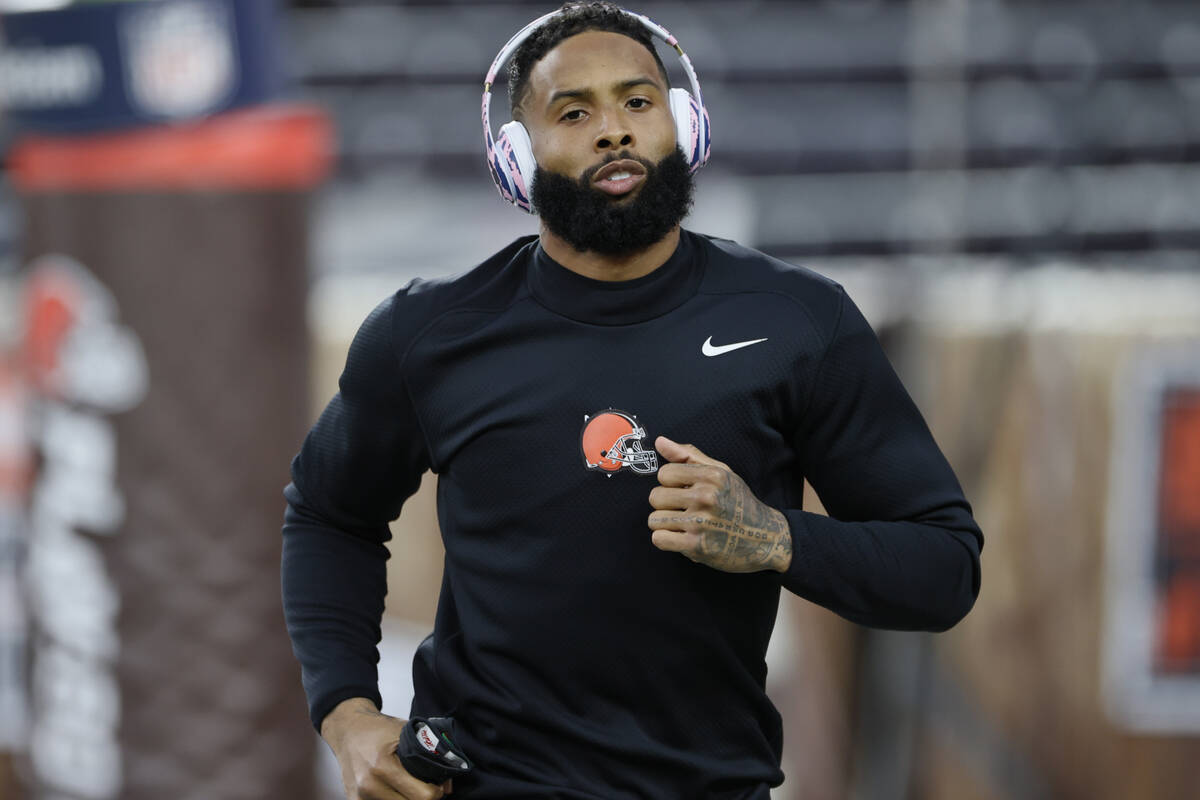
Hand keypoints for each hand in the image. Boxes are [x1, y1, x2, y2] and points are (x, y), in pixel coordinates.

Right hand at [320, 698, 452, 799]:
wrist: (347, 729)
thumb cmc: (376, 729)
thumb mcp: (407, 734)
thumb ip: (430, 756)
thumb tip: (448, 787)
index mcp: (383, 766)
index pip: (422, 796)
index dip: (436, 792)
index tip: (437, 785)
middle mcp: (369, 786)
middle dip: (423, 798)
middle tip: (426, 787)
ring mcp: (359, 797)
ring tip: (411, 787)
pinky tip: (397, 790)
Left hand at [648, 436, 791, 573]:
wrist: (765, 538)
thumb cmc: (738, 503)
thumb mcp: (721, 473)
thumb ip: (689, 456)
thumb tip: (659, 441)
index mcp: (712, 476)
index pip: (664, 473)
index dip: (670, 483)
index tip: (683, 490)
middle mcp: (706, 497)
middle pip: (655, 497)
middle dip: (665, 504)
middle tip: (683, 510)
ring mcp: (701, 522)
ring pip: (654, 519)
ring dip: (664, 524)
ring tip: (682, 524)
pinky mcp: (696, 546)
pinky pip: (659, 539)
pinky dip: (665, 540)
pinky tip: (680, 537)